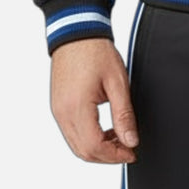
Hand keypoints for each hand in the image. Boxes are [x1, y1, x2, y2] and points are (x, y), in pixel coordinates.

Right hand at [50, 37, 138, 163]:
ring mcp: (58, 110)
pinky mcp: (58, 106)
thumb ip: (124, 114)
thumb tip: (131, 140)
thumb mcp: (117, 82)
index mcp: (77, 107)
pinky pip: (71, 132)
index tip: (131, 152)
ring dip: (97, 147)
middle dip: (107, 156)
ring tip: (118, 137)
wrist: (77, 32)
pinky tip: (104, 129)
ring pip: (76, 145)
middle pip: (83, 152)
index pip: (94, 147)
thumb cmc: (96, 51)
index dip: (115, 156)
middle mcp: (62, 113)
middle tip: (127, 148)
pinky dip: (88, 137)